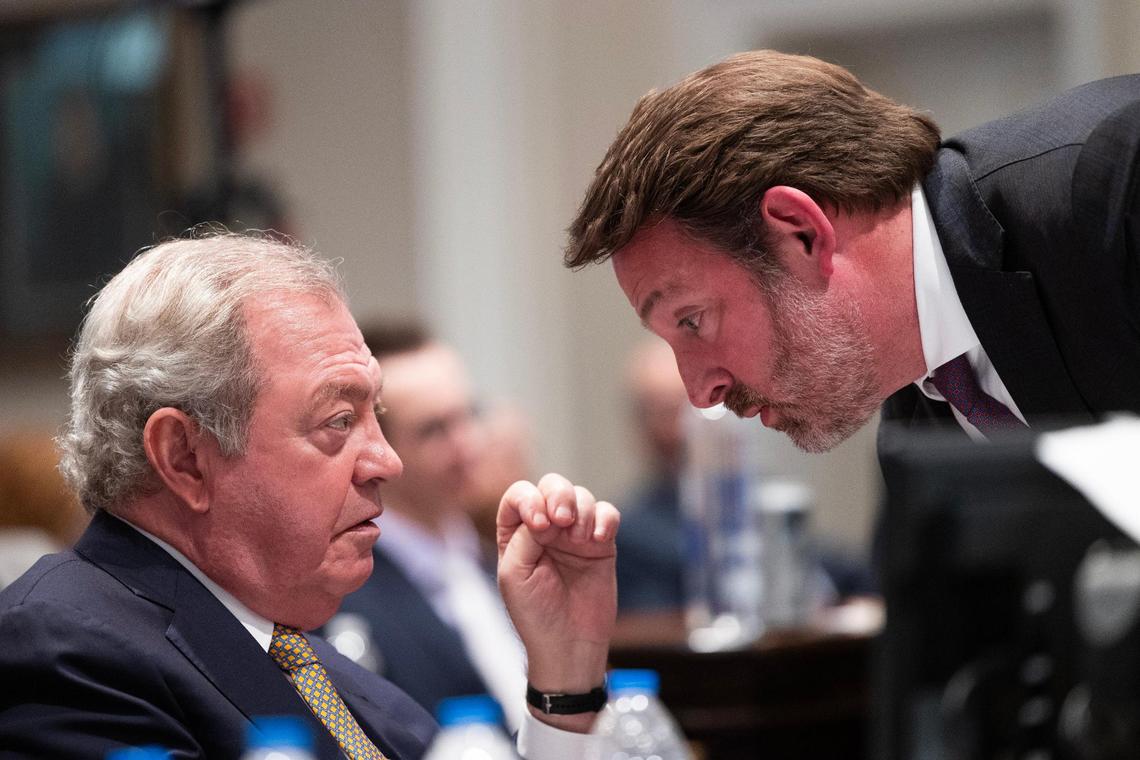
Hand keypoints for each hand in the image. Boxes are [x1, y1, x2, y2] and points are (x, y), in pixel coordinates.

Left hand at [497, 473, 619, 730]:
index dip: (529, 500)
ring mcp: (575, 534)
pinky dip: (605, 519)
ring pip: (582, 496)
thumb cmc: (535, 614)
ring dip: (583, 510)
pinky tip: (599, 539)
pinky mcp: (601, 545)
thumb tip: (546, 513)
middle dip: (559, 495)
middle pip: (552, 486)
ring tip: (581, 539)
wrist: (569, 644)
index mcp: (516, 533)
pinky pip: (607, 515)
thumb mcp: (514, 575)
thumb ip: (524, 538)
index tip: (539, 524)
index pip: (519, 495)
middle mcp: (545, 527)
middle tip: (562, 521)